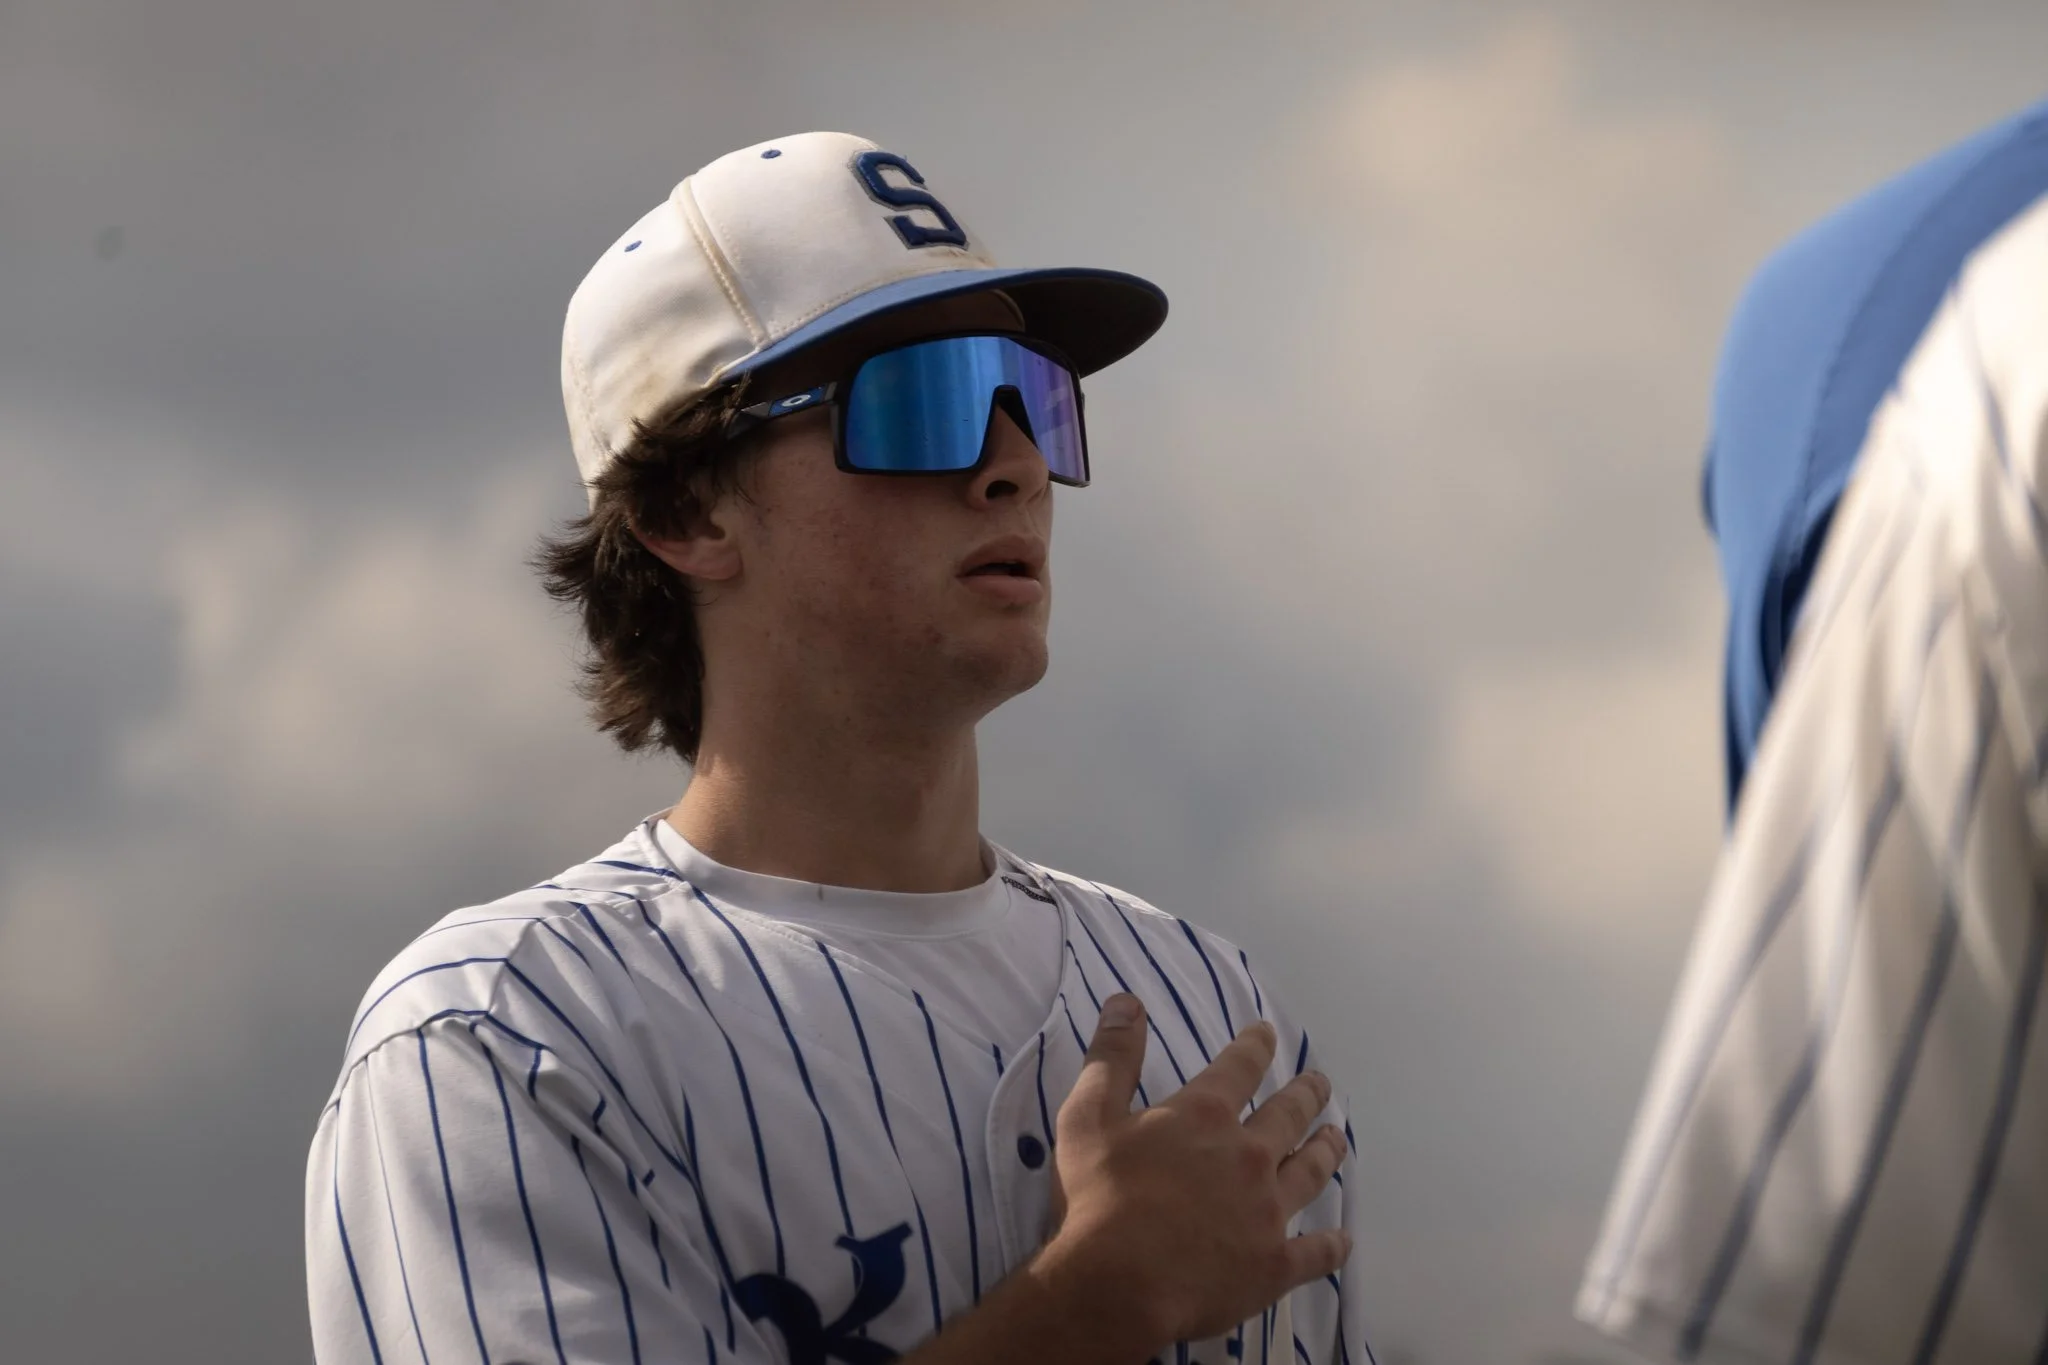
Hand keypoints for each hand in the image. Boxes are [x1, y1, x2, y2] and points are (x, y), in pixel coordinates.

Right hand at [1037, 993, 1351, 1347]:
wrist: (1121, 1284)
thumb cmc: (1099, 1198)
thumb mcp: (1088, 1116)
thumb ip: (1112, 1057)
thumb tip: (1127, 1000)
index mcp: (1205, 1116)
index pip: (1239, 1068)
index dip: (1255, 1046)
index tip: (1267, 1034)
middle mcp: (1248, 1155)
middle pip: (1289, 1116)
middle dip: (1306, 1094)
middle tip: (1320, 1083)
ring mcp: (1268, 1211)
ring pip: (1310, 1173)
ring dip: (1326, 1151)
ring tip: (1337, 1138)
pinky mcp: (1275, 1264)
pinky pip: (1315, 1253)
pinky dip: (1331, 1246)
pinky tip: (1342, 1241)